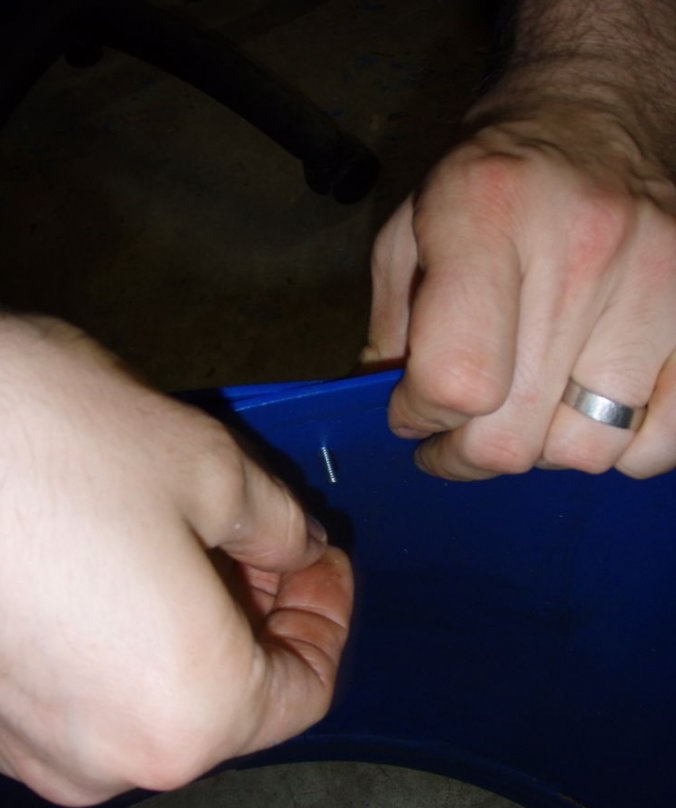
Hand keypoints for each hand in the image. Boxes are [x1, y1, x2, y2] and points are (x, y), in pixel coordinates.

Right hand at [0, 308, 351, 805]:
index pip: (305, 690)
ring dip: (199, 623)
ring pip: (158, 694)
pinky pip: (90, 687)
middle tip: (276, 545)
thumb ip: (283, 528)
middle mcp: (103, 758)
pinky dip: (133, 635)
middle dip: (264, 615)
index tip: (325, 562)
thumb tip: (301, 548)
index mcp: (184, 714)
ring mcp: (31, 742)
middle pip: (230, 700)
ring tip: (207, 542)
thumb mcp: (213, 472)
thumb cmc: (57, 444)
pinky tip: (132, 563)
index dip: (328, 616)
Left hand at [363, 105, 675, 479]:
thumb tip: (396, 415)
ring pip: (586, 451)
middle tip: (449, 440)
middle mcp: (584, 250)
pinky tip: (583, 412)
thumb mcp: (412, 228)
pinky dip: (616, 449)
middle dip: (464, 455)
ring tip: (516, 416)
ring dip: (536, 452)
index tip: (411, 411)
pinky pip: (662, 442)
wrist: (596, 115)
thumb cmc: (490, 178)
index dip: (419, 415)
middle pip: (515, 435)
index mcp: (487, 216)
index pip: (456, 379)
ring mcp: (660, 284)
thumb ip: (394, 327)